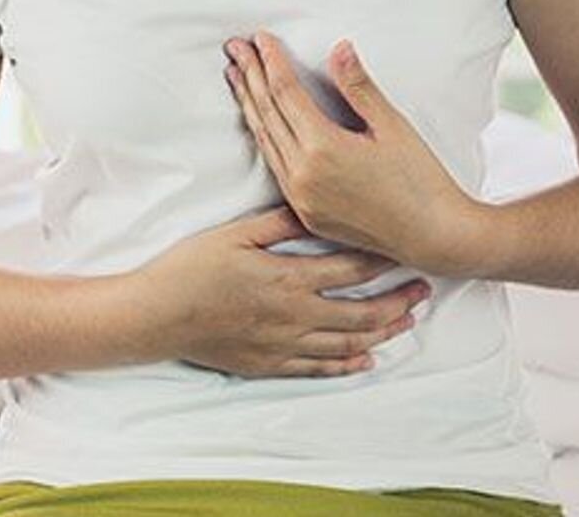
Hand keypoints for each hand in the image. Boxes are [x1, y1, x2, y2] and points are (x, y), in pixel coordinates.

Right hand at [133, 205, 431, 379]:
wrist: (157, 316)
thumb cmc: (190, 270)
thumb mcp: (233, 235)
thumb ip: (278, 224)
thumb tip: (314, 208)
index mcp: (288, 278)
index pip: (350, 270)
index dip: (382, 262)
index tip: (405, 252)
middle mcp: (294, 316)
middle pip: (361, 312)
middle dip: (396, 301)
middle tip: (422, 291)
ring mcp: (284, 345)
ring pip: (347, 343)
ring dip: (382, 333)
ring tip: (407, 323)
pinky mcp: (269, 364)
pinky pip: (318, 369)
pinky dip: (347, 366)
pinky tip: (366, 361)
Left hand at [222, 32, 485, 273]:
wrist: (432, 237)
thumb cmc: (421, 180)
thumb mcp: (392, 126)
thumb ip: (359, 87)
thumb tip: (338, 48)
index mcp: (323, 148)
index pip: (285, 93)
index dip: (272, 62)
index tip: (260, 38)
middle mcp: (303, 175)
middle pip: (267, 114)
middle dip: (250, 77)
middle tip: (235, 49)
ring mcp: (300, 198)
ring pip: (265, 142)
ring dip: (249, 107)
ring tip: (237, 78)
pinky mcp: (304, 214)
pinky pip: (275, 169)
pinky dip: (265, 139)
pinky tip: (259, 123)